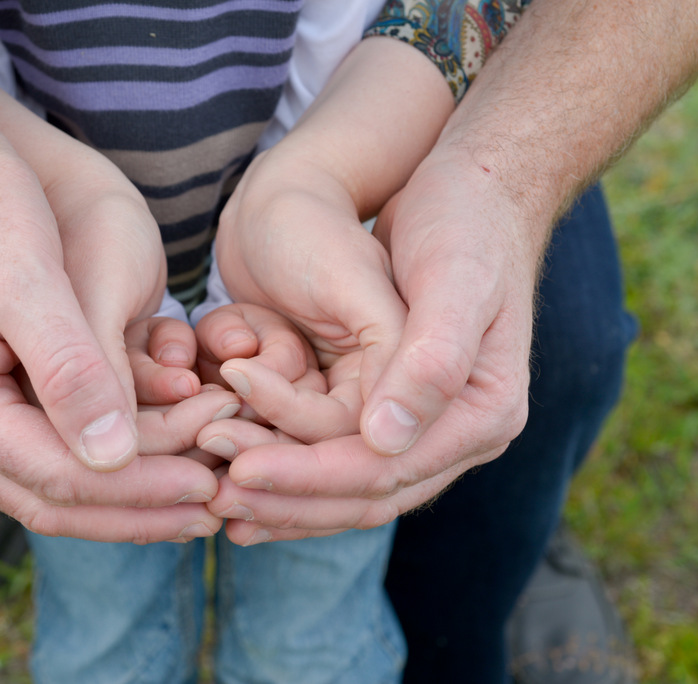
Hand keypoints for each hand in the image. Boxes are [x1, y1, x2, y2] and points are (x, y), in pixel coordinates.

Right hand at [0, 67, 223, 543]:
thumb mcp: (25, 275)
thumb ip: (68, 368)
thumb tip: (113, 456)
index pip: (57, 477)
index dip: (141, 489)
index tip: (213, 486)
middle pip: (56, 499)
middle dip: (142, 508)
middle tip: (220, 505)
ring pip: (56, 483)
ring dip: (133, 491)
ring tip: (204, 488)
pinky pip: (54, 449)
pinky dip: (113, 456)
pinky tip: (166, 451)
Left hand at [204, 153, 539, 543]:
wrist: (471, 186)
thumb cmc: (465, 221)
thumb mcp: (455, 280)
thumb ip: (432, 362)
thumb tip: (385, 441)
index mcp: (482, 414)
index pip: (384, 471)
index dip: (309, 477)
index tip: (240, 472)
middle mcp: (457, 433)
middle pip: (362, 493)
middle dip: (287, 498)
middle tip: (215, 496)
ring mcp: (428, 424)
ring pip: (346, 485)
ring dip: (282, 494)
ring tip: (217, 494)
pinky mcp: (395, 407)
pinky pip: (339, 453)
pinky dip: (291, 464)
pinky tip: (242, 467)